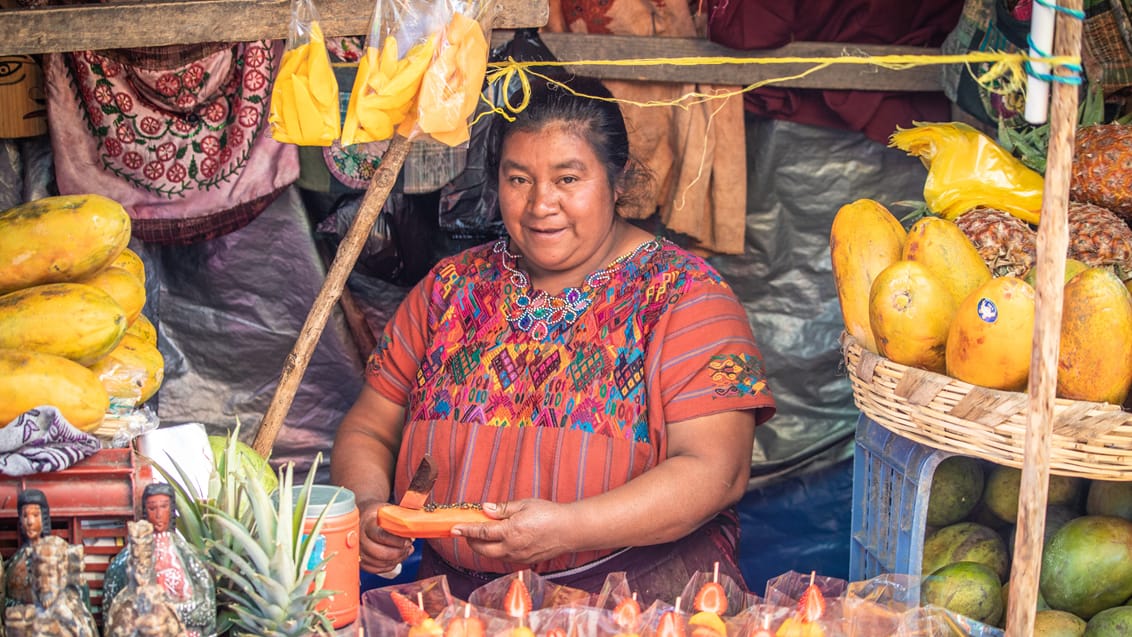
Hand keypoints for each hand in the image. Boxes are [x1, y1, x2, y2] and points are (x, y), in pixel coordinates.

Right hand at [359, 501, 414, 574]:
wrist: (364, 516)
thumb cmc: (378, 513)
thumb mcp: (389, 509)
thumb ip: (402, 516)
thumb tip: (418, 523)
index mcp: (367, 523)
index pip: (381, 536)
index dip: (397, 541)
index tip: (408, 539)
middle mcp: (360, 538)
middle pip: (381, 553)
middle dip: (399, 552)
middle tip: (408, 546)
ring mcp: (359, 551)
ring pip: (380, 563)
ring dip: (396, 559)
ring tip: (405, 551)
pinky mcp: (360, 561)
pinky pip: (376, 569)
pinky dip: (389, 565)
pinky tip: (396, 558)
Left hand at [452, 499, 572, 564]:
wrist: (570, 530)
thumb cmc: (549, 514)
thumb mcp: (525, 504)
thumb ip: (503, 509)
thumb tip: (485, 509)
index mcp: (510, 531)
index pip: (481, 532)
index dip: (466, 530)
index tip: (454, 528)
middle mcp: (512, 547)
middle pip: (482, 549)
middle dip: (471, 541)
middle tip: (466, 531)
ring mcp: (518, 556)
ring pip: (492, 556)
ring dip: (482, 547)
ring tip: (481, 535)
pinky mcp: (525, 561)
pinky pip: (504, 557)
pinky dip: (496, 551)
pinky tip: (498, 541)